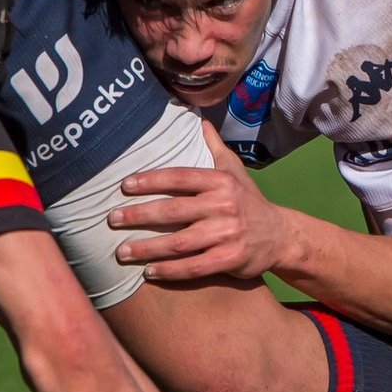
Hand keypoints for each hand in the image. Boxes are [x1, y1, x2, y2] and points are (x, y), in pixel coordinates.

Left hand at [111, 121, 291, 281]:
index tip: (124, 185)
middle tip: (112, 220)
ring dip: (147, 248)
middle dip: (139, 215)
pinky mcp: (230, 260)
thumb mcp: (234, 170)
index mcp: (220, 182)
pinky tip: (149, 272)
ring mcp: (227, 234)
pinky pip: (194, 267)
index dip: (151, 180)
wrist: (280, 236)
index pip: (180, 177)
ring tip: (121, 252)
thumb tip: (198, 119)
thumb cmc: (248, 201)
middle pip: (173, 211)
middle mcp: (224, 206)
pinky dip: (169, 271)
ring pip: (179, 243)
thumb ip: (214, 147)